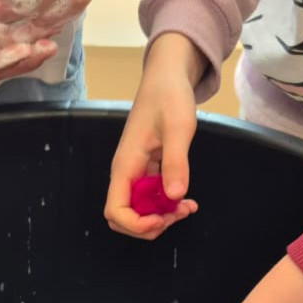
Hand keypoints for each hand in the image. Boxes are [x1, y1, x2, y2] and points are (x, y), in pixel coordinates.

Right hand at [105, 34, 201, 239]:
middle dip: (150, 225)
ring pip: (139, 210)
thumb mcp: (178, 128)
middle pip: (124, 217)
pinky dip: (166, 204)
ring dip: (160, 216)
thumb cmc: (169, 97)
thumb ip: (175, 162)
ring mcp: (136, 172)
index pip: (116, 210)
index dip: (136, 224)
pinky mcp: (146, 169)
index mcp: (126, 165)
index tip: (163, 218)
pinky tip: (185, 199)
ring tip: (186, 206)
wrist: (167, 77)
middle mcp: (126, 173)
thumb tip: (174, 196)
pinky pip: (151, 197)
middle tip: (179, 212)